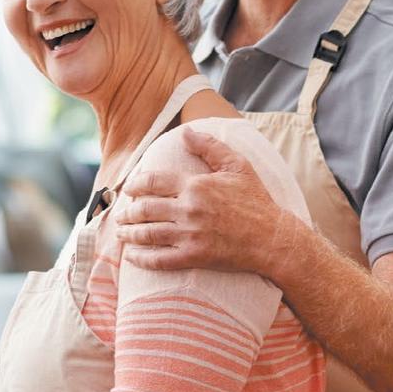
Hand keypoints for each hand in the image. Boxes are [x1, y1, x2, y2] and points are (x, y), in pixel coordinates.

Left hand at [115, 127, 296, 278]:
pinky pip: (160, 259)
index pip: (153, 181)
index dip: (135, 184)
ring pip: (148, 233)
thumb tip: (187, 132)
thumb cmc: (256, 201)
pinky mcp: (194, 257)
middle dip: (128, 212)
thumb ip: (210, 147)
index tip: (128, 188)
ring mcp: (190, 234)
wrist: (272, 238)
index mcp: (196, 185)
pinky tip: (132, 257)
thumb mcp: (237, 166)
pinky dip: (142, 259)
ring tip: (121, 232)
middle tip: (121, 214)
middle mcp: (189, 209)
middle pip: (145, 209)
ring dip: (129, 233)